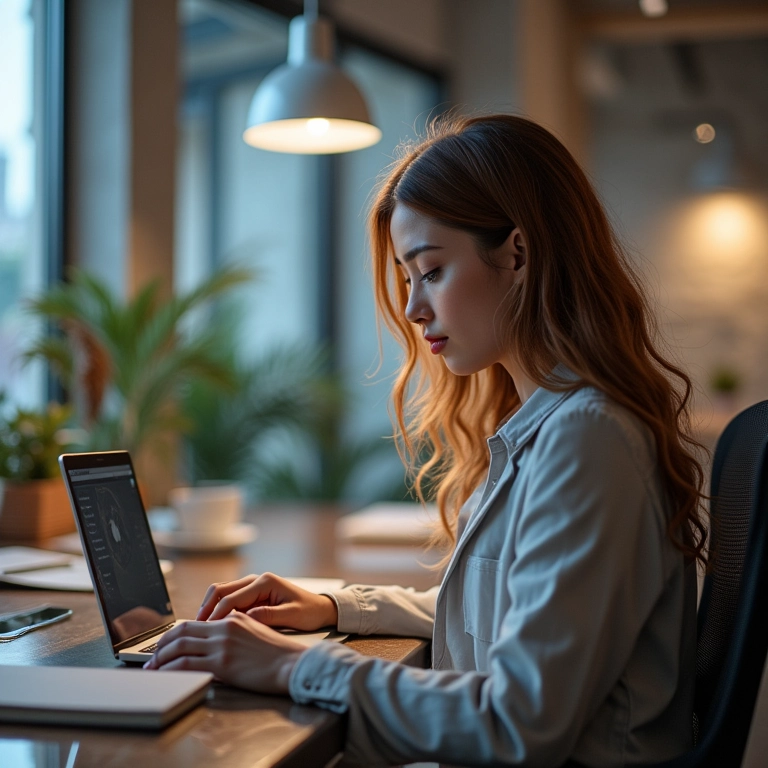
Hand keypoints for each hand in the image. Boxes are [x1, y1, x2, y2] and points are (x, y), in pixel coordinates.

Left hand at [142, 613, 304, 693]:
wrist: (291, 664)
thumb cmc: (278, 654)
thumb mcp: (255, 632)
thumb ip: (234, 632)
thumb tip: (215, 642)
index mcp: (233, 618)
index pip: (195, 622)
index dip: (174, 633)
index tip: (165, 644)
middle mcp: (225, 627)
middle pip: (182, 632)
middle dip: (162, 645)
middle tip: (152, 658)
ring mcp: (222, 644)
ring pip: (180, 647)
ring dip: (161, 658)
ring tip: (153, 668)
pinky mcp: (222, 663)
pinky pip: (187, 664)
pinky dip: (171, 669)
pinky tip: (166, 675)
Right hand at [197, 572, 338, 630]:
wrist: (321, 608)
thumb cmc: (309, 612)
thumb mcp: (292, 616)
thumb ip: (270, 616)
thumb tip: (246, 619)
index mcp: (265, 582)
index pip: (232, 598)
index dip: (217, 615)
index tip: (207, 631)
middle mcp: (256, 580)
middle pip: (221, 590)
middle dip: (206, 608)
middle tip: (196, 628)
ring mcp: (252, 586)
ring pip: (221, 593)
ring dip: (209, 608)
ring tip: (201, 628)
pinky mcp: (252, 595)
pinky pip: (229, 600)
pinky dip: (218, 610)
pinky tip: (214, 626)